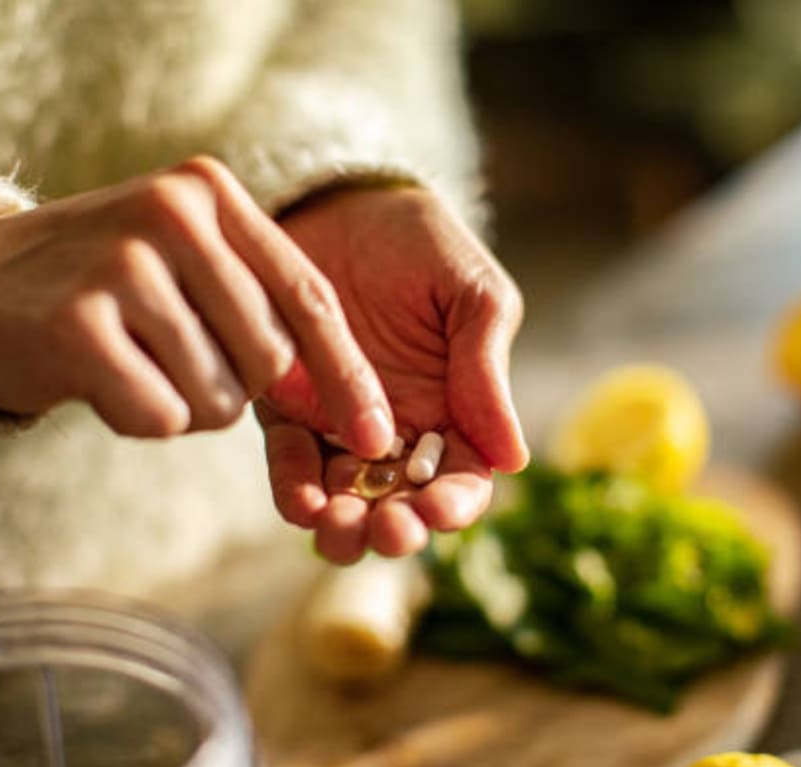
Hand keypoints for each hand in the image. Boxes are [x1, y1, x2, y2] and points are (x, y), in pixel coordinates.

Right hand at [0, 157, 393, 449]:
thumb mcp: (180, 260)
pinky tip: (98, 381)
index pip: (308, 297)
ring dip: (183, 406)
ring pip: (216, 397)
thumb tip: (357, 396)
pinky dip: (139, 419)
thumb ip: (256, 298)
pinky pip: (160, 417)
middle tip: (173, 364)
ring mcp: (123, 265)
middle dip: (234, 389)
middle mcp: (173, 214)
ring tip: (130, 363)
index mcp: (208, 192)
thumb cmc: (96, 285)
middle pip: (268, 360)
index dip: (347, 374)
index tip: (376, 435)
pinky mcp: (79, 325)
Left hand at [259, 186, 528, 562]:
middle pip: (401, 508)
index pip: (461, 481)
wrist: (338, 200)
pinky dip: (294, 489)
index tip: (438, 510)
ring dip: (343, 529)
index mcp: (455, 413)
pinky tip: (302, 499)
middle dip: (395, 531)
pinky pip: (289, 464)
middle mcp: (397, 434)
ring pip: (344, 501)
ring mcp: (338, 428)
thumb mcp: (472, 294)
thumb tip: (514, 460)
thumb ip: (486, 371)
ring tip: (339, 527)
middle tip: (387, 531)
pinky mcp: (286, 411)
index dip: (453, 506)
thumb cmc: (420, 243)